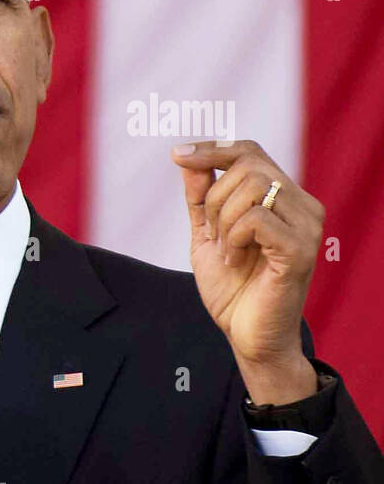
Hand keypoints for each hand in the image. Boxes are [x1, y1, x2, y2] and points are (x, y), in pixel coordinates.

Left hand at [172, 140, 322, 403]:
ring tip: (227, 251)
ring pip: (252, 188)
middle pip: (247, 166)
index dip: (212, 149)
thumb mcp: (206, 234)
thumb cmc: (232, 288)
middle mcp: (302, 205)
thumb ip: (199, 197)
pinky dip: (233, 237)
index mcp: (283, 198)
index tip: (176, 155)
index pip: (249, 151)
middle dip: (214, 199)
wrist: (247, 335)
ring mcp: (306, 226)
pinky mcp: (301, 249)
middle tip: (214, 235)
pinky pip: (255, 219)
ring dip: (223, 220)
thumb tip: (187, 158)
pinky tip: (236, 260)